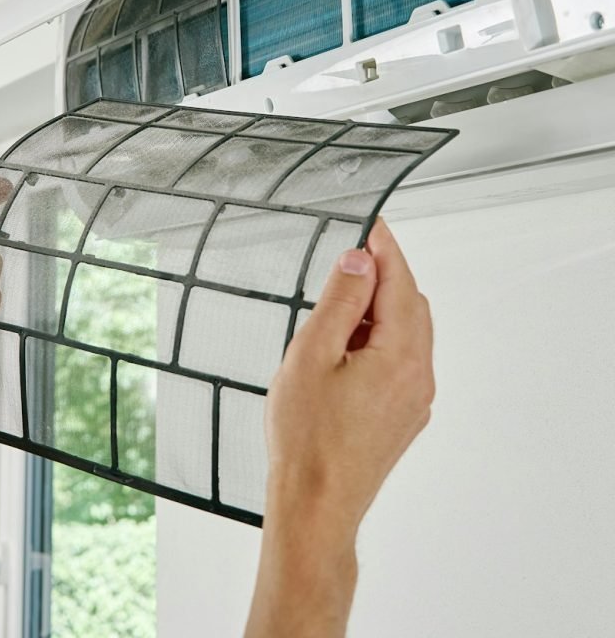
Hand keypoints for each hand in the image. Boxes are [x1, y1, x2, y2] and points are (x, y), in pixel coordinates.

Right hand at [265, 218, 434, 541]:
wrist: (316, 504)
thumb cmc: (307, 437)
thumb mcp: (312, 354)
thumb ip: (340, 302)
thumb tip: (360, 261)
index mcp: (401, 355)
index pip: (400, 281)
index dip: (384, 247)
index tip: (370, 222)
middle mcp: (418, 375)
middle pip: (410, 304)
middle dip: (381, 276)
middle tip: (344, 261)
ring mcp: (414, 398)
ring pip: (406, 333)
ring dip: (378, 308)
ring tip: (335, 308)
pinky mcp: (403, 415)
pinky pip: (400, 359)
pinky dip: (378, 337)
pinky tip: (343, 347)